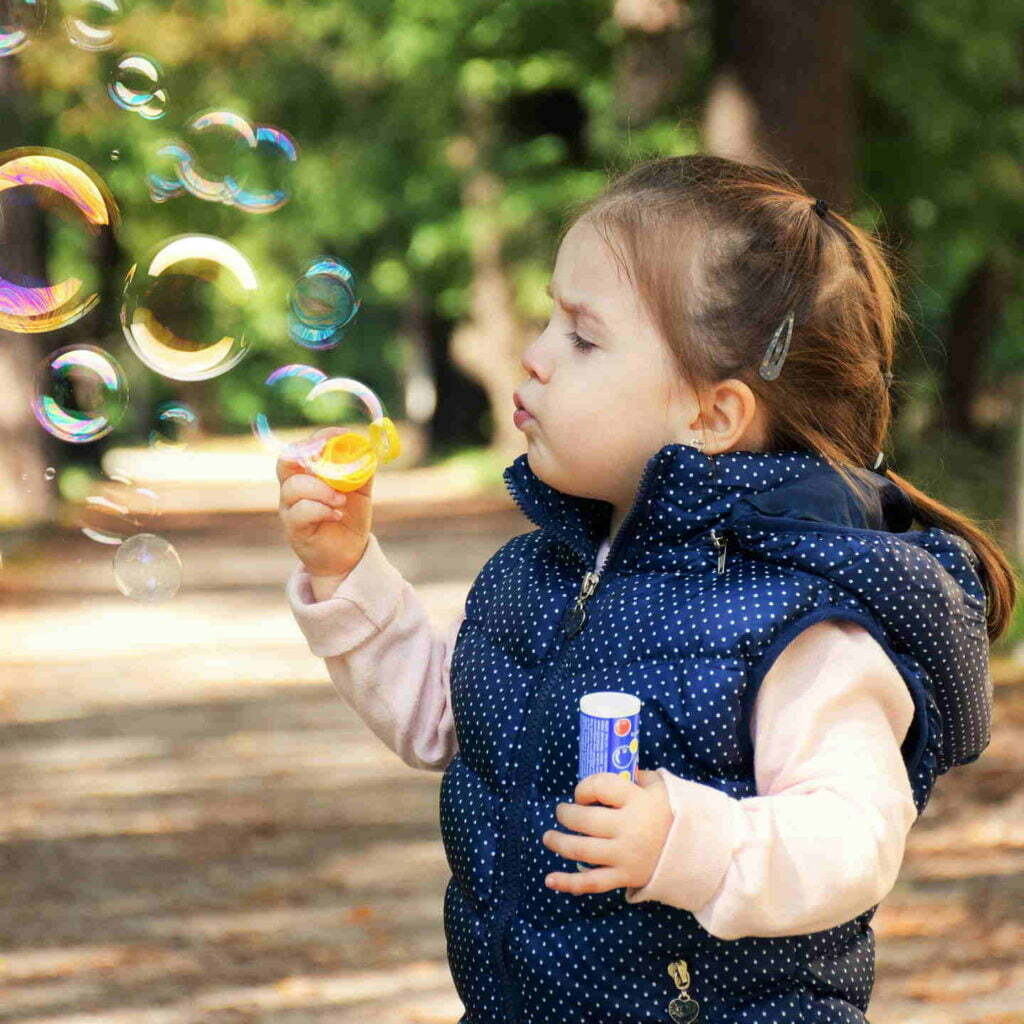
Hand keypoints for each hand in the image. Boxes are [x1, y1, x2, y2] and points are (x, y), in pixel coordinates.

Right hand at [277, 427, 374, 577]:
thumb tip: (367, 448)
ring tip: (341, 500)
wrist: (347, 553)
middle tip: (330, 461)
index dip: (318, 438)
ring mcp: (290, 508)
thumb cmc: (349, 516)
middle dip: (309, 456)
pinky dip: (321, 510)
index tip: (341, 435)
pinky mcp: (294, 529)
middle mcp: (293, 487)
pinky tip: (336, 515)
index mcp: (307, 473)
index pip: (302, 447)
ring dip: (321, 490)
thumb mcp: (361, 490)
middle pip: (286, 461)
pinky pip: (300, 512)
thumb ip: (362, 469)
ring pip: (294, 487)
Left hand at [541, 769, 672, 894]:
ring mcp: (625, 855)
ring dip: (559, 843)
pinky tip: (550, 879)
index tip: (582, 793)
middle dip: (566, 814)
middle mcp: (628, 828)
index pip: (599, 786)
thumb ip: (639, 777)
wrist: (700, 853)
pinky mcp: (625, 877)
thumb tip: (619, 769)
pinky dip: (568, 883)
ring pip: (582, 850)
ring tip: (549, 837)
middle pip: (585, 819)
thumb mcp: (662, 788)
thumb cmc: (675, 815)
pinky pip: (592, 883)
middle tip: (561, 812)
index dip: (584, 787)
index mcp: (637, 801)